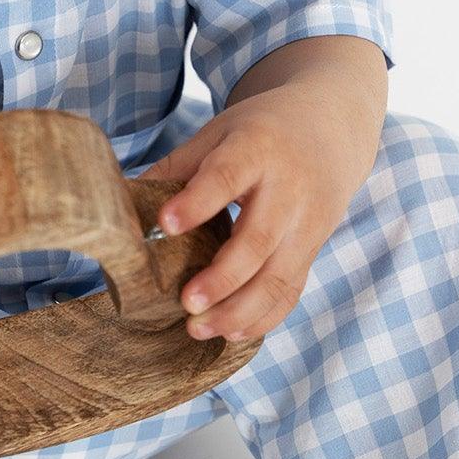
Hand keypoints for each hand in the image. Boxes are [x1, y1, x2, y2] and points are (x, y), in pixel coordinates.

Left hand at [142, 87, 376, 344]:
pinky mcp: (313, 248)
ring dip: (240, 311)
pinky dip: (263, 317)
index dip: (196, 202)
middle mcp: (289, 188)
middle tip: (186, 304)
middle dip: (222, 278)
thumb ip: (179, 167)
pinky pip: (291, 290)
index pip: (227, 176)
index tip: (164, 226)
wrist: (331, 126)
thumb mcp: (220, 131)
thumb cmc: (263, 131)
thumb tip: (128, 205)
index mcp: (258, 148)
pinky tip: (231, 332)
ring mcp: (307, 223)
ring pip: (279, 277)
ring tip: (198, 328)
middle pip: (258, 240)